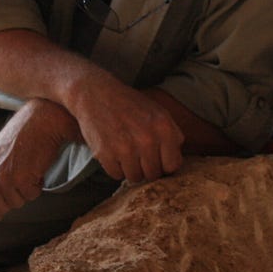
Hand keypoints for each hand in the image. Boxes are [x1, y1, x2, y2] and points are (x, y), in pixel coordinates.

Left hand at [0, 101, 73, 220]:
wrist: (40, 121)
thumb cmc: (23, 136)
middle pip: (0, 206)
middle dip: (14, 199)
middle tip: (24, 182)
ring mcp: (2, 177)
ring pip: (17, 203)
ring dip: (27, 191)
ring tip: (30, 171)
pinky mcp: (20, 179)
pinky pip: (31, 196)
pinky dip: (38, 186)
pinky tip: (37, 169)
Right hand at [64, 69, 183, 182]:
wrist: (95, 93)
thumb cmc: (130, 104)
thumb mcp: (158, 112)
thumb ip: (173, 135)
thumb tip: (177, 161)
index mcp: (163, 127)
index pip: (173, 165)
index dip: (164, 164)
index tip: (157, 158)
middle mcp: (147, 139)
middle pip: (153, 174)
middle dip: (147, 167)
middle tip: (138, 154)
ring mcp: (125, 148)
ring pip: (135, 177)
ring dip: (131, 168)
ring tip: (126, 151)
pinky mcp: (105, 154)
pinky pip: (116, 175)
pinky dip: (115, 167)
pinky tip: (113, 150)